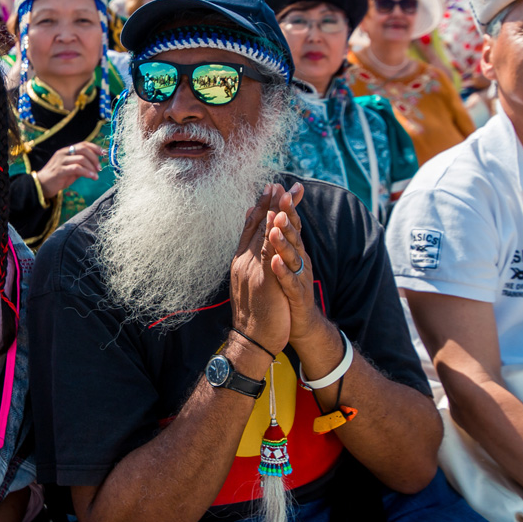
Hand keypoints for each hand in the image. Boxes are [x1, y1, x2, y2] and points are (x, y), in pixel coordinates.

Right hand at [36, 141, 103, 198]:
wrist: (41, 185)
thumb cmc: (57, 177)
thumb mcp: (71, 169)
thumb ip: (81, 165)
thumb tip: (95, 165)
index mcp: (66, 151)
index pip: (83, 144)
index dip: (95, 147)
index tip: (104, 153)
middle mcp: (63, 153)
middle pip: (83, 149)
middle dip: (94, 158)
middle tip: (99, 168)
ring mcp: (61, 161)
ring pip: (81, 159)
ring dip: (92, 167)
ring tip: (96, 175)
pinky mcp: (60, 170)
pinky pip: (77, 168)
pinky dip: (87, 172)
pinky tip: (92, 177)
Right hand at [229, 184, 290, 353]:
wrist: (251, 339)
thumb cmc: (254, 313)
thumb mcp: (249, 282)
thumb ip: (251, 261)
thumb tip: (252, 243)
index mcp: (241, 260)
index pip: (251, 227)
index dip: (261, 206)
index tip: (269, 188)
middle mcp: (244, 261)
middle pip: (257, 226)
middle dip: (269, 203)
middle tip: (277, 182)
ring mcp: (252, 270)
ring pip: (262, 236)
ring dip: (272, 213)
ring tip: (280, 194)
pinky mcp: (263, 281)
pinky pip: (269, 255)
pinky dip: (273, 237)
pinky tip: (279, 223)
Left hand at [267, 182, 337, 353]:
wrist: (299, 323)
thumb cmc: (288, 289)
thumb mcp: (281, 259)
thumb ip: (276, 237)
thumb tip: (267, 212)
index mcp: (293, 251)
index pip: (289, 224)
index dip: (285, 206)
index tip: (280, 185)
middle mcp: (299, 260)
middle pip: (293, 234)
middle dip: (288, 215)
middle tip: (283, 197)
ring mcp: (298, 277)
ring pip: (292, 256)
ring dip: (284, 240)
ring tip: (277, 226)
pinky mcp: (297, 296)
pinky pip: (289, 282)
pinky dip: (282, 272)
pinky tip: (274, 262)